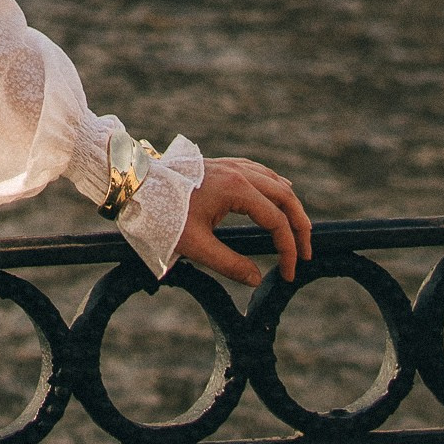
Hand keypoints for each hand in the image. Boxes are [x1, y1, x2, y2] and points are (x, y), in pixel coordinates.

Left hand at [175, 155, 313, 286]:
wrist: (136, 184)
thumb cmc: (163, 216)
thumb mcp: (196, 246)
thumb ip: (230, 264)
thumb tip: (256, 279)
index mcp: (236, 190)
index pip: (276, 222)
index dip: (288, 250)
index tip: (289, 273)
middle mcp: (239, 172)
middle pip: (285, 196)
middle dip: (300, 225)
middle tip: (306, 251)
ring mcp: (232, 165)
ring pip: (275, 181)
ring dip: (290, 205)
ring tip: (298, 229)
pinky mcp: (223, 165)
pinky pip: (260, 173)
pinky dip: (275, 188)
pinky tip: (276, 198)